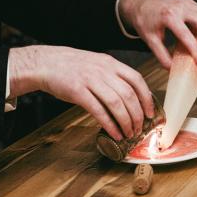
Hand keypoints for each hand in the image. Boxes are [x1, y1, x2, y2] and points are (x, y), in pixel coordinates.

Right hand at [8, 45, 154, 140]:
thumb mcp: (95, 64)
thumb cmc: (70, 67)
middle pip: (128, 95)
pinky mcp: (77, 92)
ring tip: (129, 133)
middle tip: (139, 128)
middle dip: (137, 115)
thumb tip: (128, 97)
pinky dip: (110, 124)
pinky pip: (98, 110)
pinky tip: (115, 133)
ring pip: (116, 104)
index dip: (146, 98)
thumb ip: (111, 76)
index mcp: (110, 63)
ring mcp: (90, 80)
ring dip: (126, 121)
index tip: (150, 112)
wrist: (45, 63)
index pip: (136, 80)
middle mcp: (103, 71)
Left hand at [119, 0, 196, 68]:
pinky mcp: (190, 2)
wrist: (141, 4)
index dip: (196, 50)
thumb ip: (161, 55)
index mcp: (168, 16)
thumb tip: (172, 69)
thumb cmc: (144, 21)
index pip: (187, 36)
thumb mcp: (149, 40)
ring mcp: (187, 3)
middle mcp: (180, 7)